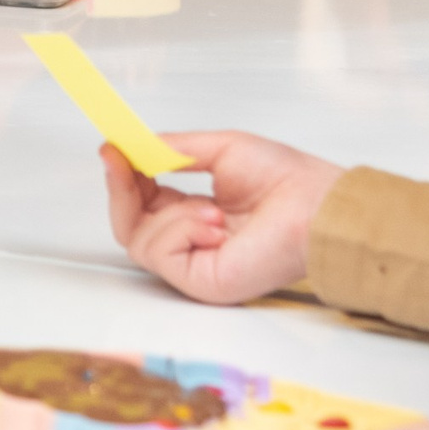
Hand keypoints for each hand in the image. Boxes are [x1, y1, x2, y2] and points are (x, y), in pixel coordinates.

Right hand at [100, 130, 343, 305]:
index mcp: (196, 214)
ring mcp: (196, 266)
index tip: (112, 149)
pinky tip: (216, 224)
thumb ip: (169, 149)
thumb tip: (126, 146)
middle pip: (128, 225)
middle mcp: (193, 243)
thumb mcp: (217, 149)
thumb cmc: (285, 181)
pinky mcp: (201, 284)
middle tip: (119, 159)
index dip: (123, 177)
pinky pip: (161, 253)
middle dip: (120, 189)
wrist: (316, 207)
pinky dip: (182, 228)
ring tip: (212, 208)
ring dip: (169, 213)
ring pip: (138, 239)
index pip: (142, 203)